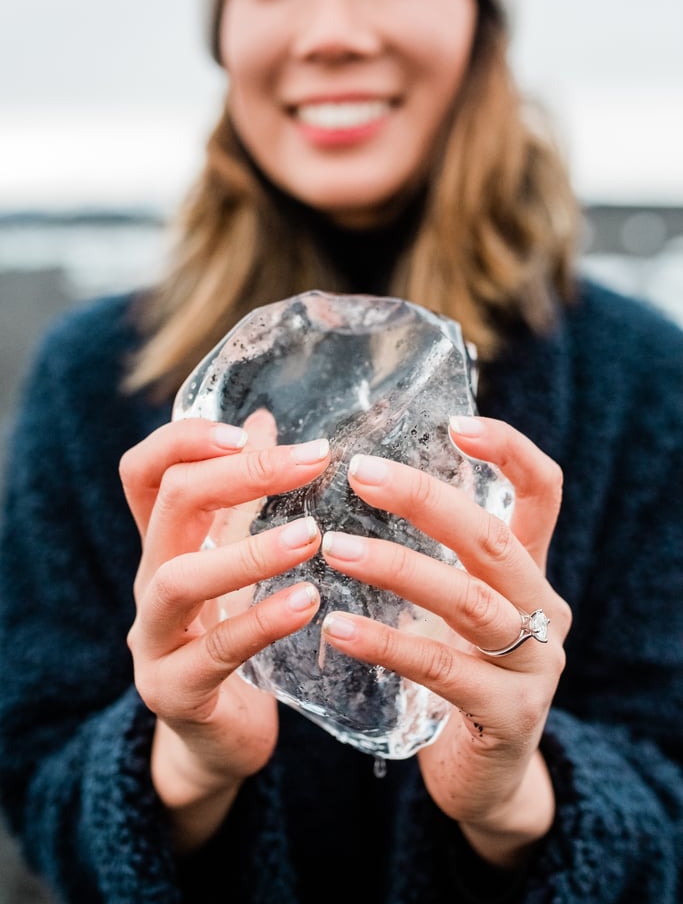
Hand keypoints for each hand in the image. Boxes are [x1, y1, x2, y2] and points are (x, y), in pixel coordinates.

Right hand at [120, 410, 328, 849]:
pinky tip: (308, 604)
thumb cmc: (227, 633)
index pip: (146, 471)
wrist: (215, 736)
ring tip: (311, 535)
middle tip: (312, 461)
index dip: (186, 439)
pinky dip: (262, 622)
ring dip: (249, 551)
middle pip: (170, 506)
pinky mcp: (174, 692)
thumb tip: (265, 419)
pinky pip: (216, 652)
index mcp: (163, 543)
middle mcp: (148, 582)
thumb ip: (244, 497)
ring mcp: (153, 639)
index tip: (250, 430)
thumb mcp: (233, 558)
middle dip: (240, 475)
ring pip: (177, 580)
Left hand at [320, 416, 571, 867]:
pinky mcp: (510, 715)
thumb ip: (430, 553)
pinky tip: (338, 629)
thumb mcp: (452, 606)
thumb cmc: (457, 673)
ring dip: (396, 568)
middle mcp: (543, 608)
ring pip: (467, 601)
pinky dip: (388, 644)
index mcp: (530, 571)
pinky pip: (443, 671)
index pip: (542, 491)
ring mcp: (535, 663)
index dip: (509, 450)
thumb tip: (365, 474)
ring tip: (333, 549)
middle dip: (426, 500)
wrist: (486, 777)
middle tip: (360, 473)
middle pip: (491, 538)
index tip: (455, 421)